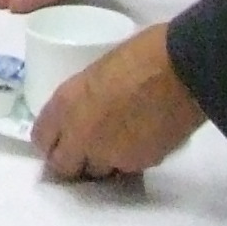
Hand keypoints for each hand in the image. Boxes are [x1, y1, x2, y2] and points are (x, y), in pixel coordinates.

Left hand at [34, 24, 207, 182]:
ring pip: (96, 171)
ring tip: (117, 142)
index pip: (41, 139)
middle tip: (84, 149)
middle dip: (71, 160)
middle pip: (63, 166)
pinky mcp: (138, 165)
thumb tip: (85, 112)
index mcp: (65, 104)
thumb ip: (83, 98)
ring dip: (101, 161)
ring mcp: (109, 154)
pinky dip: (130, 159)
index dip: (48, 141)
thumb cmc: (143, 54)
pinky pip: (127, 168)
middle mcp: (80, 136)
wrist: (184, 69)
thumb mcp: (97, 71)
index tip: (57, 140)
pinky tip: (142, 140)